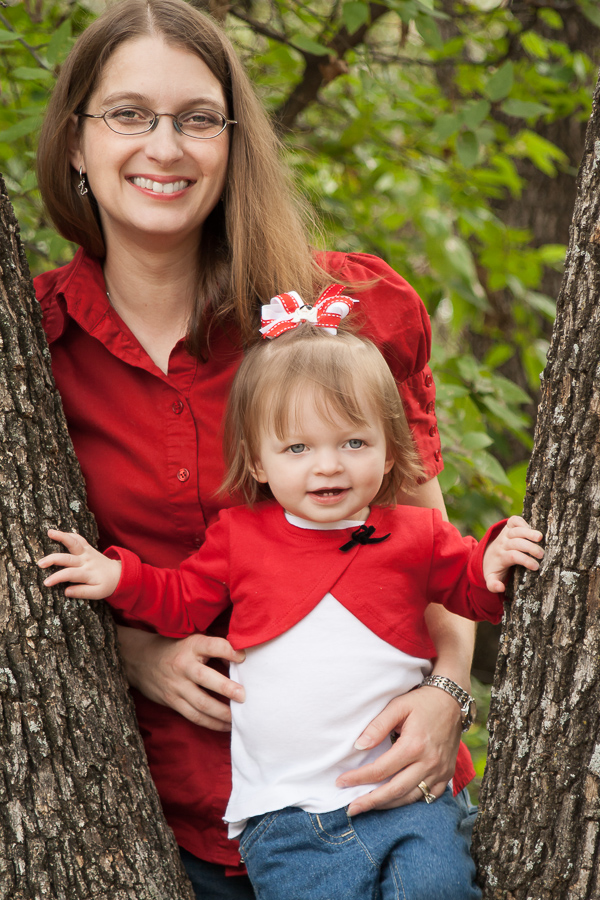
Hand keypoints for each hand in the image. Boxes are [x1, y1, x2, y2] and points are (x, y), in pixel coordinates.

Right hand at [38, 529, 121, 598]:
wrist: (118, 574)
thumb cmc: (105, 585)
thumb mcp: (97, 593)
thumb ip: (82, 592)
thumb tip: (66, 591)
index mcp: (88, 573)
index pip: (70, 574)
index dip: (57, 578)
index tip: (46, 583)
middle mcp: (87, 561)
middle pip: (68, 558)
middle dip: (53, 559)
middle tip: (40, 563)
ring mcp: (87, 552)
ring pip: (74, 543)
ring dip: (62, 537)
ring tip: (49, 532)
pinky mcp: (88, 547)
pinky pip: (79, 539)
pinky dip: (69, 534)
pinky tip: (58, 532)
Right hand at [117, 626, 245, 730]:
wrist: (141, 661)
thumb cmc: (177, 649)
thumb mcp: (194, 641)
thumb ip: (215, 648)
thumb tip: (241, 659)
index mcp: (191, 646)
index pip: (212, 646)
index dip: (228, 650)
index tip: (243, 657)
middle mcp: (183, 666)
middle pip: (205, 678)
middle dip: (225, 688)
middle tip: (243, 696)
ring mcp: (176, 686)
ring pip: (200, 703)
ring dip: (222, 713)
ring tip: (239, 717)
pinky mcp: (172, 702)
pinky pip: (193, 716)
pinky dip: (211, 723)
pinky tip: (226, 726)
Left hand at [336, 685, 461, 815]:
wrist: (452, 700)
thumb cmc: (421, 701)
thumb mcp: (397, 706)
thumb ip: (377, 726)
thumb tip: (359, 746)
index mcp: (414, 746)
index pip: (380, 769)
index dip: (359, 778)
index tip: (341, 782)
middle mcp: (428, 762)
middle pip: (395, 790)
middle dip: (370, 801)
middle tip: (351, 808)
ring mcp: (440, 771)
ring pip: (411, 797)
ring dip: (388, 805)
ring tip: (368, 806)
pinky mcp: (447, 774)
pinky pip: (429, 796)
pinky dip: (410, 801)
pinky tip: (396, 801)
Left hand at [483, 515, 543, 592]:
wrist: (486, 556)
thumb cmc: (494, 569)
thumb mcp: (491, 579)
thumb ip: (493, 585)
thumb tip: (500, 588)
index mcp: (500, 556)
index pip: (513, 556)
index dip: (525, 560)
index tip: (536, 567)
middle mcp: (502, 544)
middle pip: (516, 542)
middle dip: (530, 548)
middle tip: (542, 555)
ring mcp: (505, 534)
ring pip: (516, 530)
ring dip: (529, 533)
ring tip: (540, 538)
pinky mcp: (508, 527)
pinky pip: (514, 521)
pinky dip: (522, 522)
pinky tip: (531, 528)